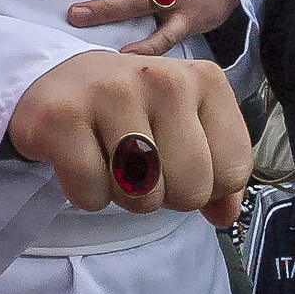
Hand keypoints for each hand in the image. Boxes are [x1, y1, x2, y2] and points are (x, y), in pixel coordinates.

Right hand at [6, 51, 251, 223]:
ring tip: (110, 158)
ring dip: (124, 195)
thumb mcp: (186, 126)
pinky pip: (92, 194)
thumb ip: (217, 172)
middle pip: (191, 190)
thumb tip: (225, 215)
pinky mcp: (63, 115)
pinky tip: (80, 157)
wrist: (61, 80)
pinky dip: (86, 193)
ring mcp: (110, 92)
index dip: (205, 185)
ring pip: (142, 196)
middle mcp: (162, 77)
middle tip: (140, 164)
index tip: (177, 159)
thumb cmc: (133, 109)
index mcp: (203, 79)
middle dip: (165, 195)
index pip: (233, 172)